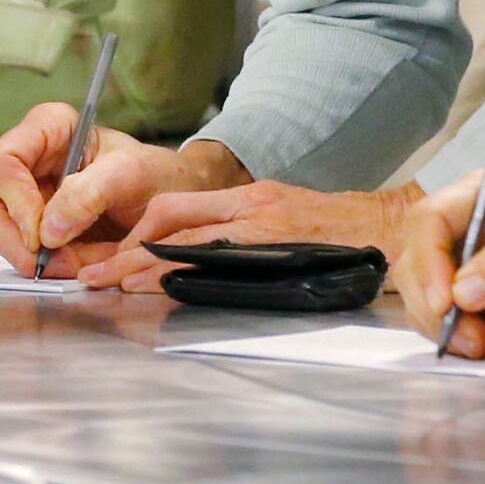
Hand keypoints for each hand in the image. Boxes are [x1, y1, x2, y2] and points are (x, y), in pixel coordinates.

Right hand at [0, 111, 248, 278]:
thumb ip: (89, 193)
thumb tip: (49, 229)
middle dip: (22, 242)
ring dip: (41, 260)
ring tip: (86, 261)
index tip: (42, 234)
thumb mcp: (131, 175)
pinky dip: (54, 267)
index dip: (14, 201)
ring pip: (1, 235)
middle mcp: (29, 161)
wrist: (175, 200)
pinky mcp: (37, 227)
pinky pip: (26, 254)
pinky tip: (86, 262)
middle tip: (59, 262)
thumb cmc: (156, 174)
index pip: (0, 163)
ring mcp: (28, 196)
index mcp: (47, 129)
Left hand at [71, 177, 433, 295]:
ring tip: (110, 283)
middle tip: (93, 275)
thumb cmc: (338, 234)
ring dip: (141, 263)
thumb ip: (243, 231)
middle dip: (126, 249)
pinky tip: (156, 286)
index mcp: (248, 197)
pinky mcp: (277, 247)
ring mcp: (261, 226)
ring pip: (185, 240)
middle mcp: (249, 206)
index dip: (137, 232)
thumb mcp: (285, 217)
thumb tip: (193, 254)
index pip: (176, 206)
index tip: (110, 256)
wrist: (390, 231)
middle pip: (169, 219)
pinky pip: (216, 258)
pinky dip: (178, 271)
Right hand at [393, 170, 484, 335]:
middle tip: (477, 341)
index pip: (429, 218)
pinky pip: (432, 321)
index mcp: (479, 196)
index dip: (428, 262)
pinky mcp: (450, 294)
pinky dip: (456, 339)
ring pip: (417, 297)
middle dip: (437, 308)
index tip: (446, 306)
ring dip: (449, 330)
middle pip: (412, 261)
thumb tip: (461, 292)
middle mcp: (455, 224)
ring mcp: (448, 260)